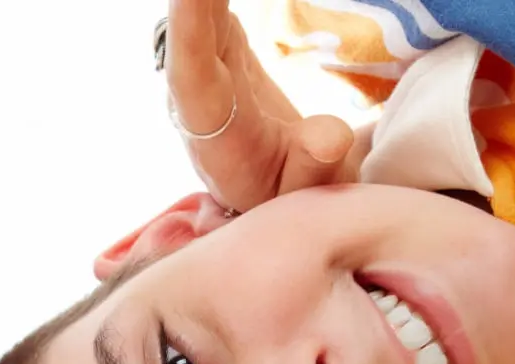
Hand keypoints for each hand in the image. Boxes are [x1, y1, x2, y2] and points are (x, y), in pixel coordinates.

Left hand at [163, 0, 358, 209]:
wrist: (277, 188)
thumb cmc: (293, 194)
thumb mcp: (311, 194)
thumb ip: (316, 169)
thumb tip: (326, 136)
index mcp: (214, 132)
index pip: (191, 72)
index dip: (188, 25)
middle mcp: (199, 92)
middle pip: (188, 26)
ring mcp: (208, 64)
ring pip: (200, 9)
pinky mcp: (221, 45)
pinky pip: (212, 3)